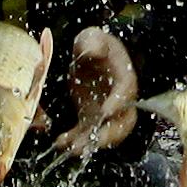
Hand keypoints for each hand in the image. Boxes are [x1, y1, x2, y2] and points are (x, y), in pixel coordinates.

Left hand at [55, 26, 141, 156]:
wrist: (90, 57)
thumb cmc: (95, 45)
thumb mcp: (93, 38)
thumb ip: (93, 43)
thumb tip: (91, 51)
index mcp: (123, 78)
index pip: (126, 92)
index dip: (118, 103)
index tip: (105, 111)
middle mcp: (118, 101)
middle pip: (121, 123)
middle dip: (107, 136)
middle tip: (91, 142)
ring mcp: (104, 113)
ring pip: (103, 134)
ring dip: (89, 143)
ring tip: (73, 149)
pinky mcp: (90, 119)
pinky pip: (85, 134)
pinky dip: (74, 140)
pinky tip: (61, 142)